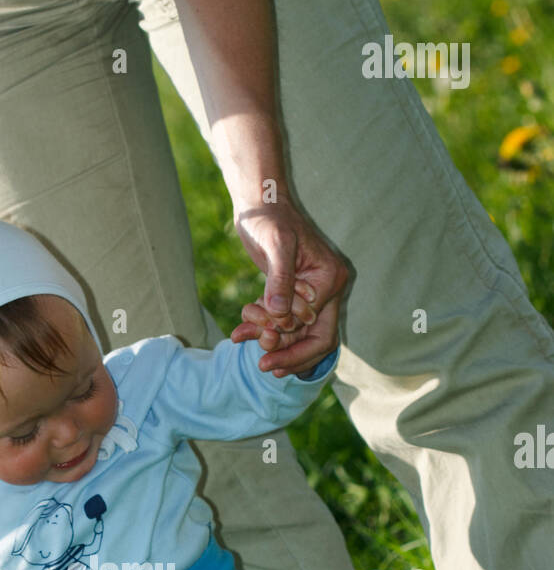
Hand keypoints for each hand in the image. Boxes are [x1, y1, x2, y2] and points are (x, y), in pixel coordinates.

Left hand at [231, 198, 348, 377]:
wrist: (258, 204)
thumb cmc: (268, 217)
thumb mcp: (275, 244)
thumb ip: (279, 279)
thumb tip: (280, 315)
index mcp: (330, 278)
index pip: (318, 328)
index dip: (292, 340)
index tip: (263, 341)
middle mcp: (326, 288)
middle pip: (315, 339)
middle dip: (288, 352)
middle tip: (262, 366)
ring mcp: (311, 293)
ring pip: (296, 334)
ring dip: (269, 339)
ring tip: (241, 335)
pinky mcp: (293, 294)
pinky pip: (283, 323)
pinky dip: (263, 328)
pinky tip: (240, 331)